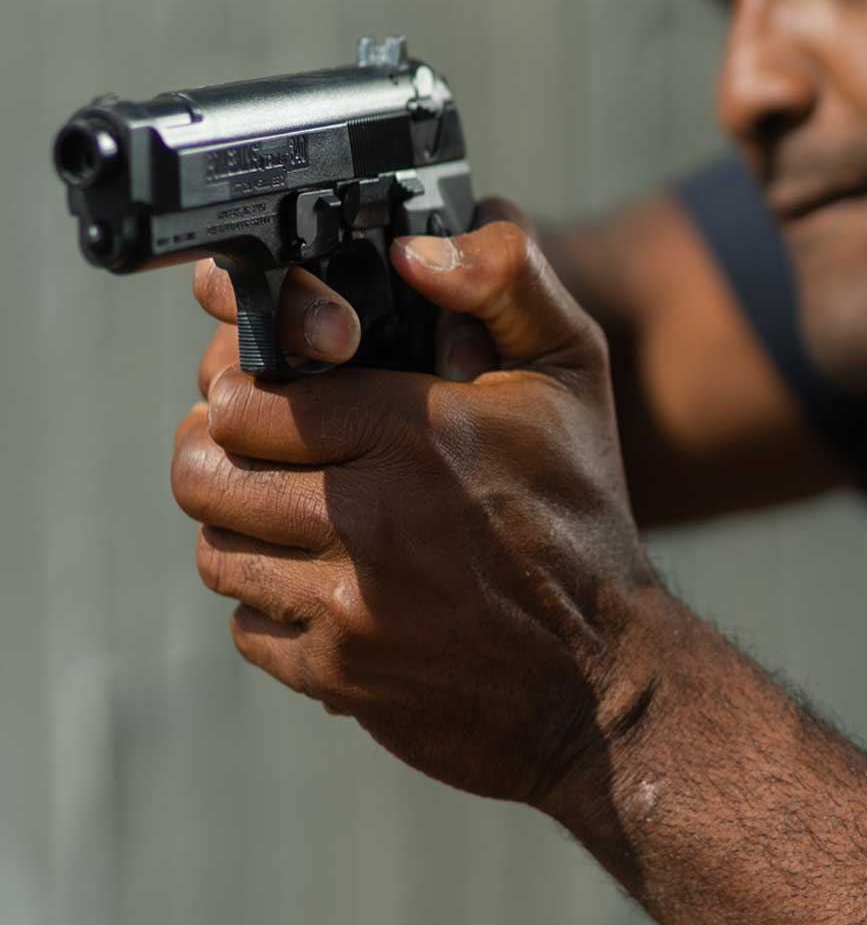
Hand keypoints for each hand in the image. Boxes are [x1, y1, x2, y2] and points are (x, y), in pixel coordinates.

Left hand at [172, 220, 659, 812]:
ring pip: (215, 550)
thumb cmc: (581, 511)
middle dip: (218, 450)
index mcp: (420, 432)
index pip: (250, 397)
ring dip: (243, 526)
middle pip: (205, 471)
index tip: (270, 387)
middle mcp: (374, 519)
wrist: (603, 677)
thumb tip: (416, 248)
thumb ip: (506, 278)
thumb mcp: (572, 371)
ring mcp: (349, 606)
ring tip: (292, 512)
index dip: (248, 385)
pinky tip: (328, 583)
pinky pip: (245, 625)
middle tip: (253, 447)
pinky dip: (272, 603)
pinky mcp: (335, 675)